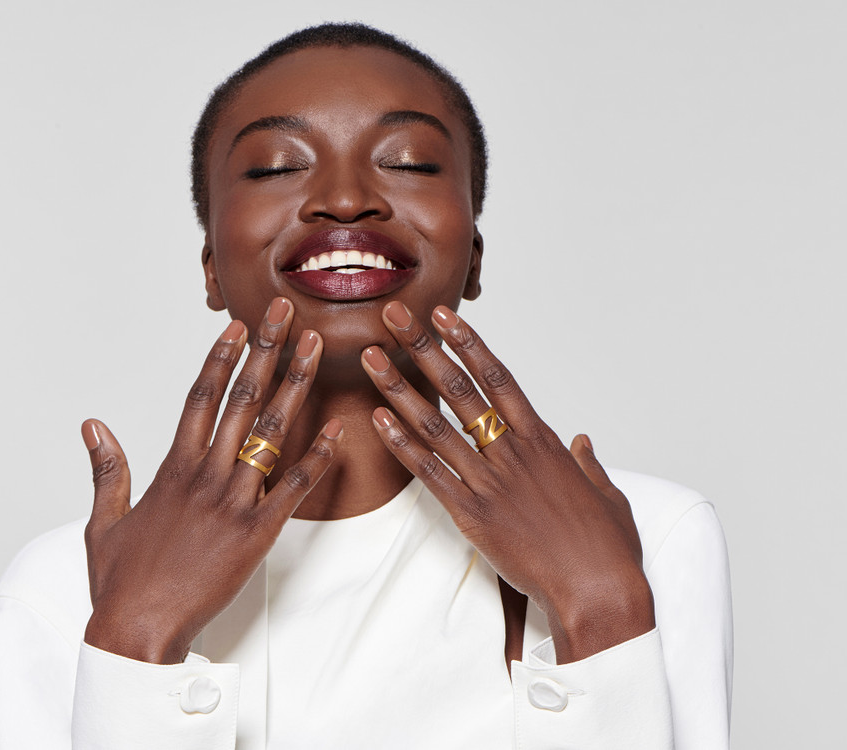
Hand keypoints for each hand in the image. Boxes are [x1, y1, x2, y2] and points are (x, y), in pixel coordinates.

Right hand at [81, 297, 341, 663]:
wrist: (137, 628)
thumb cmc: (120, 580)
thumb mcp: (103, 520)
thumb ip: (105, 468)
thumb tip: (93, 425)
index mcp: (171, 468)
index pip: (200, 397)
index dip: (221, 357)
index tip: (239, 327)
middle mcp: (204, 475)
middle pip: (241, 399)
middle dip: (267, 351)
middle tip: (289, 314)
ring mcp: (232, 501)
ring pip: (269, 431)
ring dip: (295, 385)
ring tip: (316, 348)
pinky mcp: (255, 533)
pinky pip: (293, 487)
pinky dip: (317, 457)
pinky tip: (337, 429)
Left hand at [361, 301, 653, 662]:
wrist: (600, 590)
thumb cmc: (607, 548)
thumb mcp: (607, 495)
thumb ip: (589, 462)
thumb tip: (583, 441)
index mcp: (543, 441)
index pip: (498, 377)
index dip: (467, 342)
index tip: (443, 315)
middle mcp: (512, 452)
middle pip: (459, 388)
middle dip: (422, 348)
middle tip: (393, 316)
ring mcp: (489, 481)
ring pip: (435, 424)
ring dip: (398, 388)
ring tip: (370, 358)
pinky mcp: (472, 514)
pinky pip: (428, 472)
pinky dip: (400, 444)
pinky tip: (377, 420)